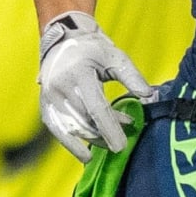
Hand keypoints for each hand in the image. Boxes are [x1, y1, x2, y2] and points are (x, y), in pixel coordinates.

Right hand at [37, 11, 153, 162]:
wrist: (63, 41)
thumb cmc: (93, 49)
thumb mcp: (115, 56)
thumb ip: (132, 77)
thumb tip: (150, 97)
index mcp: (79, 73)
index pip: (96, 108)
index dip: (110, 128)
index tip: (121, 146)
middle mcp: (60, 87)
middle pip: (85, 121)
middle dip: (106, 133)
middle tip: (125, 138)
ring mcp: (50, 98)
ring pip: (73, 128)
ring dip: (94, 139)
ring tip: (112, 139)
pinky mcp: (45, 106)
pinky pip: (58, 131)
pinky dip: (72, 145)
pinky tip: (86, 155)